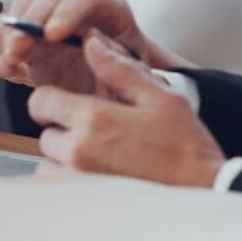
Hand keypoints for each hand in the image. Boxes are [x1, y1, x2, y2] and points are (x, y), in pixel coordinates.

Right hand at [0, 0, 187, 87]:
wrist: (117, 91)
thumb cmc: (130, 84)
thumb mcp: (137, 80)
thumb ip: (133, 73)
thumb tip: (152, 71)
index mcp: (109, 10)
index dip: (66, 11)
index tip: (52, 36)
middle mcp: (76, 6)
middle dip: (28, 21)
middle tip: (19, 52)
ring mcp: (50, 16)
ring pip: (22, 4)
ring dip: (7, 31)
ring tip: (8, 63)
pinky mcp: (29, 33)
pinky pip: (6, 26)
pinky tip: (0, 65)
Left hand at [31, 39, 225, 186]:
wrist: (201, 189)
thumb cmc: (184, 144)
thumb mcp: (158, 96)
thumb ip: (119, 69)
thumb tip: (91, 41)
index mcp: (95, 119)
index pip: (40, 101)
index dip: (53, 98)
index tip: (70, 102)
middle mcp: (79, 151)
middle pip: (44, 133)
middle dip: (63, 127)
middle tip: (96, 128)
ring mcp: (80, 179)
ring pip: (50, 161)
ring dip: (65, 154)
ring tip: (100, 151)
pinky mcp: (85, 199)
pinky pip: (60, 184)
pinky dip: (71, 177)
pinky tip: (100, 170)